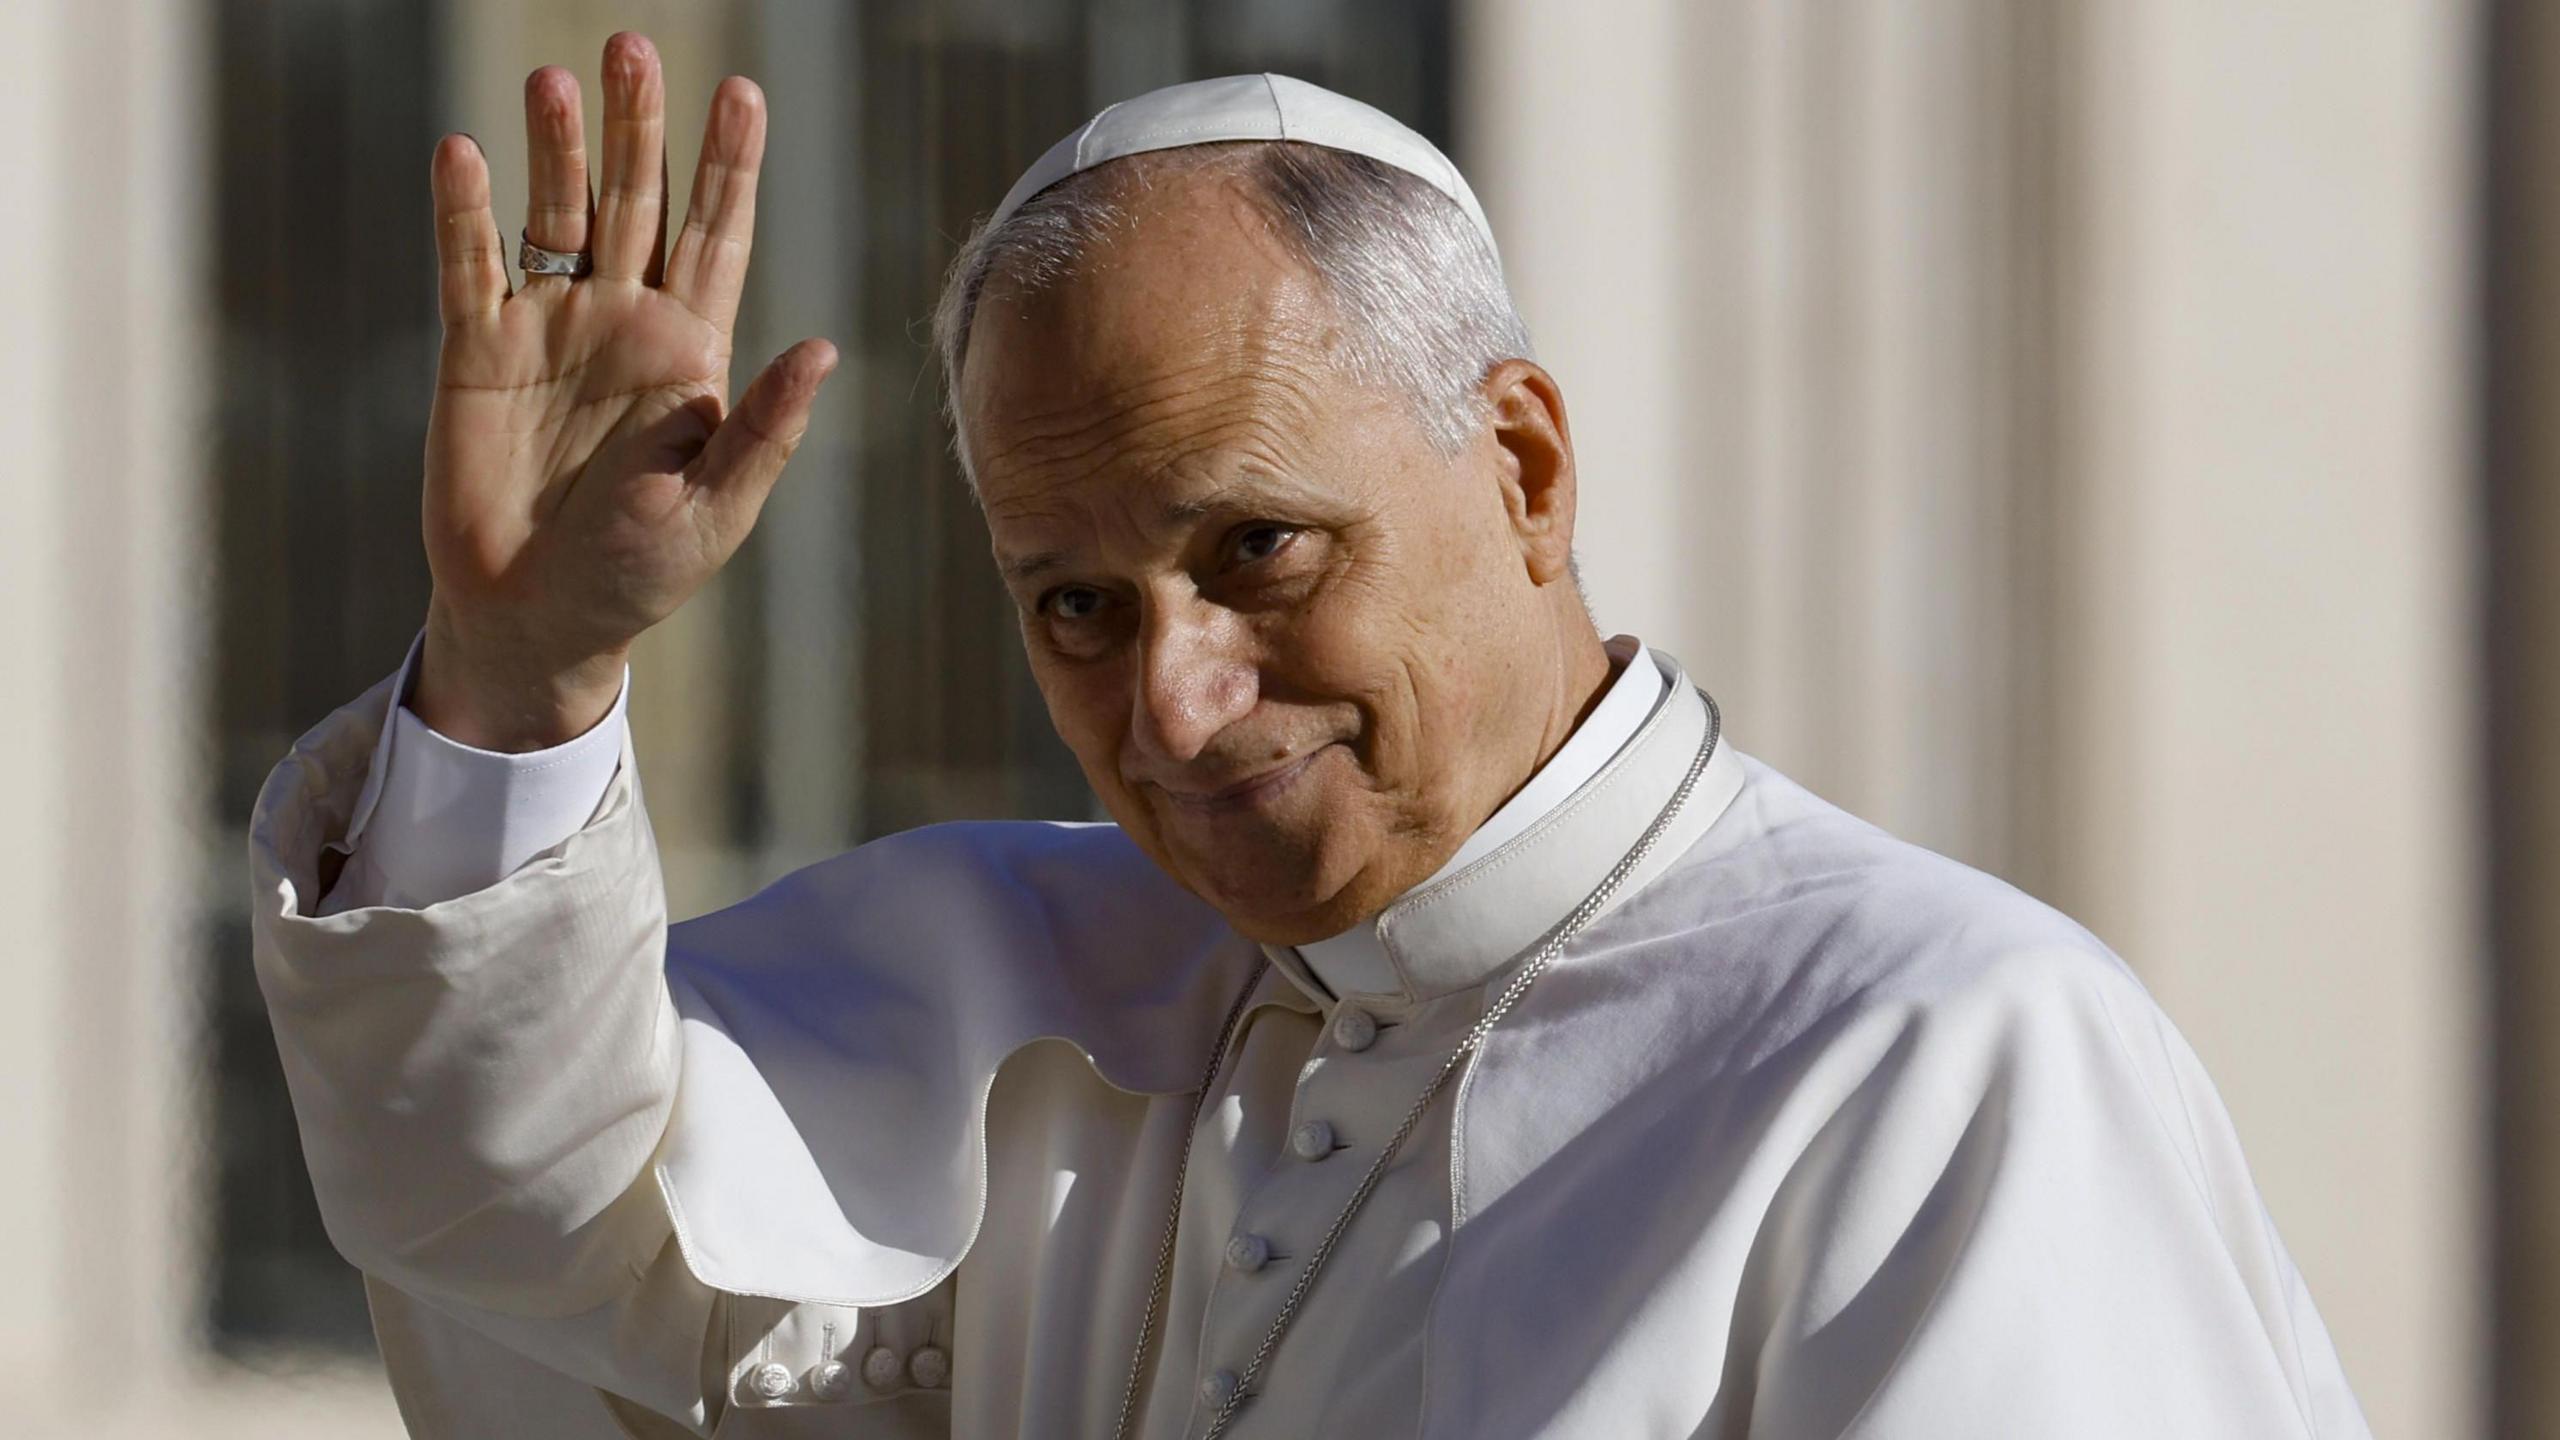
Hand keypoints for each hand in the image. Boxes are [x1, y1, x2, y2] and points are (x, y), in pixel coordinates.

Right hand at [416, 32, 836, 749]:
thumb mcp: (715, 510)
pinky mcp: (477, 352)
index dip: (730, 166)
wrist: (537, 620)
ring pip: (558, 216)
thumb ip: (763, 428)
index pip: (717, 237)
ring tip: (557, 79)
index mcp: (693, 353)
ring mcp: (550, 329)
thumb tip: (824, 349)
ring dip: (558, 149)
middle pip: (637, 202)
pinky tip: (465, 154)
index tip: (744, 92)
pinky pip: (472, 268)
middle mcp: (623, 321)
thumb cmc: (639, 575)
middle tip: (638, 48)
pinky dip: (467, 213)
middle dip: (641, 129)